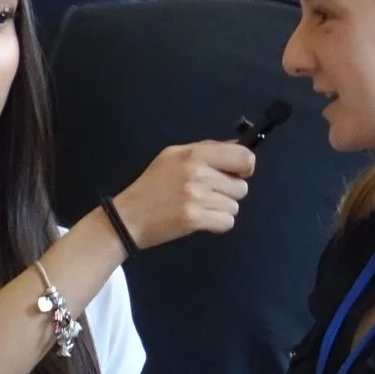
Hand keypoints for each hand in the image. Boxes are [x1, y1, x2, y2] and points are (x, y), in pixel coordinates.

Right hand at [111, 139, 253, 249]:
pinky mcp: (195, 218)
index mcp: (193, 154)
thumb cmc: (152, 186)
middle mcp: (197, 172)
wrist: (128, 216)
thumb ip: (207, 150)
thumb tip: (239, 149)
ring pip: (234, 206)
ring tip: (198, 207)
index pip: (243, 157)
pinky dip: (216, 224)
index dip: (245, 168)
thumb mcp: (173, 156)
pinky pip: (227, 222)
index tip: (236, 175)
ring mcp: (196, 196)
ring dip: (220, 210)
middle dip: (228, 193)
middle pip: (241, 186)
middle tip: (206, 195)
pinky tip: (199, 219)